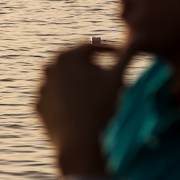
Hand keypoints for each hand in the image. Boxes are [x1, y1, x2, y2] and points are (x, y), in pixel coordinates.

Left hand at [36, 44, 134, 174]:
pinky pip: (57, 99)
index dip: (108, 50)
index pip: (90, 47)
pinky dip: (69, 100)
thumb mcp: (118, 78)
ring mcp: (41, 88)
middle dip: (94, 68)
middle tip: (110, 76)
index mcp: (65, 56)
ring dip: (81, 84)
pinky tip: (84, 109)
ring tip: (99, 95)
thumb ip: (129, 54)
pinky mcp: (37, 106)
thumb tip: (142, 36)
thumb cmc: (101, 108)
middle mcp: (48, 69)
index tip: (120, 56)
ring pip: (66, 82)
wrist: (80, 144)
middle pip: (76, 64)